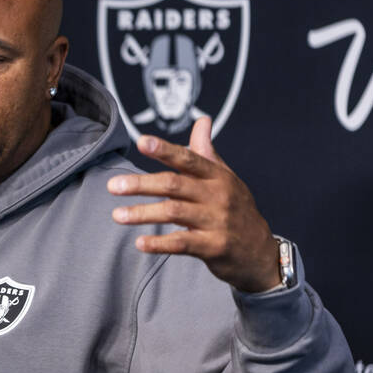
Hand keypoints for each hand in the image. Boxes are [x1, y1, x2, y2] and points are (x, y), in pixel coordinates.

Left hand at [107, 116, 280, 293]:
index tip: (141, 142)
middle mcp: (217, 196)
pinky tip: (140, 242)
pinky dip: (159, 243)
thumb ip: (206, 153)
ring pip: (173, 212)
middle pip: (174, 185)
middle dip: (141, 184)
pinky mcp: (214, 247)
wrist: (260, 252)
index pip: (188, 159)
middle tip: (113, 185)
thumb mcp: (226, 179)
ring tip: (117, 215)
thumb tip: (202, 120)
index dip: (164, 149)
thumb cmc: (236, 210)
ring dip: (142, 213)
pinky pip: (182, 243)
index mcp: (217, 176)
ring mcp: (217, 222)